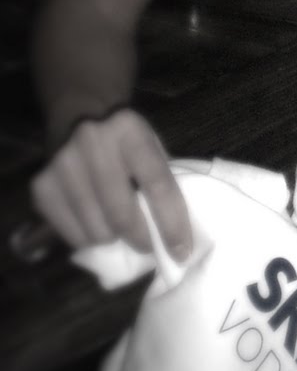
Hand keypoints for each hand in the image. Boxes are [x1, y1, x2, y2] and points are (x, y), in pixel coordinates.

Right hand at [30, 108, 191, 260]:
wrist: (79, 118)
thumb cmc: (126, 144)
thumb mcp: (152, 148)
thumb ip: (162, 184)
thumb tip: (175, 240)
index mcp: (129, 129)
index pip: (157, 184)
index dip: (172, 224)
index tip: (181, 252)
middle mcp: (92, 142)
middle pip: (122, 214)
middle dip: (141, 240)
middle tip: (149, 246)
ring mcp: (62, 164)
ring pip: (97, 230)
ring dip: (115, 240)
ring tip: (120, 229)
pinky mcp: (41, 187)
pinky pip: (72, 235)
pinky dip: (90, 240)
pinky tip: (96, 224)